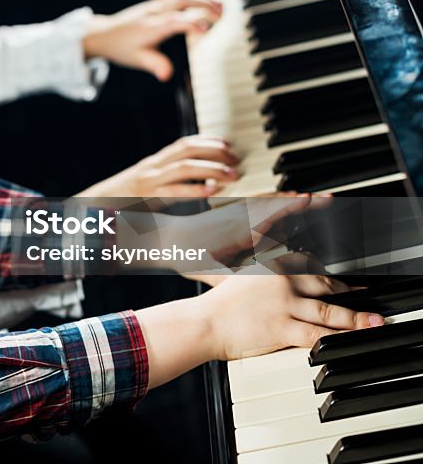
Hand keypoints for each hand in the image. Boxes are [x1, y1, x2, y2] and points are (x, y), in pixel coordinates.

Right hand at [81, 135, 239, 197]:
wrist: (95, 207)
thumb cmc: (123, 199)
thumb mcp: (146, 183)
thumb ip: (167, 179)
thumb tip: (197, 181)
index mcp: (154, 162)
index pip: (184, 143)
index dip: (208, 141)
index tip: (228, 145)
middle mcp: (153, 167)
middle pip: (188, 150)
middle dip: (216, 153)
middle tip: (237, 161)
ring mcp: (150, 181)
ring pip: (185, 167)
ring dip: (212, 169)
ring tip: (232, 175)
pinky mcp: (148, 197)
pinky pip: (174, 191)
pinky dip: (195, 190)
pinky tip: (211, 191)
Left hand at [82, 0, 222, 80]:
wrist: (105, 34)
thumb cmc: (122, 48)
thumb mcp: (137, 60)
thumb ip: (155, 65)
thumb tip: (167, 75)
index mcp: (150, 27)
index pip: (174, 22)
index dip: (191, 24)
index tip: (206, 32)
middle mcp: (154, 13)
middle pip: (181, 0)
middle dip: (204, 4)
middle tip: (222, 14)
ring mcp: (156, 5)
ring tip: (222, 6)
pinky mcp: (157, 3)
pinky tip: (208, 1)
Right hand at [135, 272, 382, 387]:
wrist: (202, 324)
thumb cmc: (217, 304)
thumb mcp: (236, 274)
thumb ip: (258, 269)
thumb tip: (273, 262)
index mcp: (270, 266)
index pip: (307, 262)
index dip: (328, 267)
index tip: (341, 271)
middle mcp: (280, 281)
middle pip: (324, 284)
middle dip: (349, 290)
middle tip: (365, 293)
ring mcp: (283, 304)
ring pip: (328, 311)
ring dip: (356, 317)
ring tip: (373, 321)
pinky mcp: (283, 328)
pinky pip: (318, 334)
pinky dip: (339, 337)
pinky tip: (351, 339)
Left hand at [167, 194, 325, 267]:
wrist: (163, 237)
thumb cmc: (185, 254)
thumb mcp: (209, 271)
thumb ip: (231, 280)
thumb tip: (247, 292)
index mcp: (237, 231)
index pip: (269, 214)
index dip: (290, 206)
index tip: (309, 199)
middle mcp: (239, 218)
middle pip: (275, 204)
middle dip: (301, 202)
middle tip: (327, 198)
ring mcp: (236, 214)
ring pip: (268, 202)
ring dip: (289, 200)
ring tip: (314, 199)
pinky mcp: (231, 214)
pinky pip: (258, 204)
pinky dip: (274, 202)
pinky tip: (286, 202)